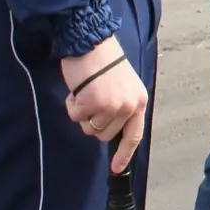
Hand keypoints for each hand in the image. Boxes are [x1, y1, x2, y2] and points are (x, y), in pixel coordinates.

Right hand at [61, 36, 146, 173]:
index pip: (134, 135)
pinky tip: (78, 87)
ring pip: (89, 127)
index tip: (116, 168)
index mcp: (138, 100)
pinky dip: (72, 104)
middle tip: (92, 98)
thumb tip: (109, 130)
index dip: (124, 154)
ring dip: (82, 112)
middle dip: (93, 122)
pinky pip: (75, 116)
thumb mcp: (122, 85)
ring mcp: (111, 106)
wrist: (90, 41)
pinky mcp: (92, 103)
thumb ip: (120, 106)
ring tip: (87, 89)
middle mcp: (128, 106)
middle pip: (105, 135)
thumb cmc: (103, 60)